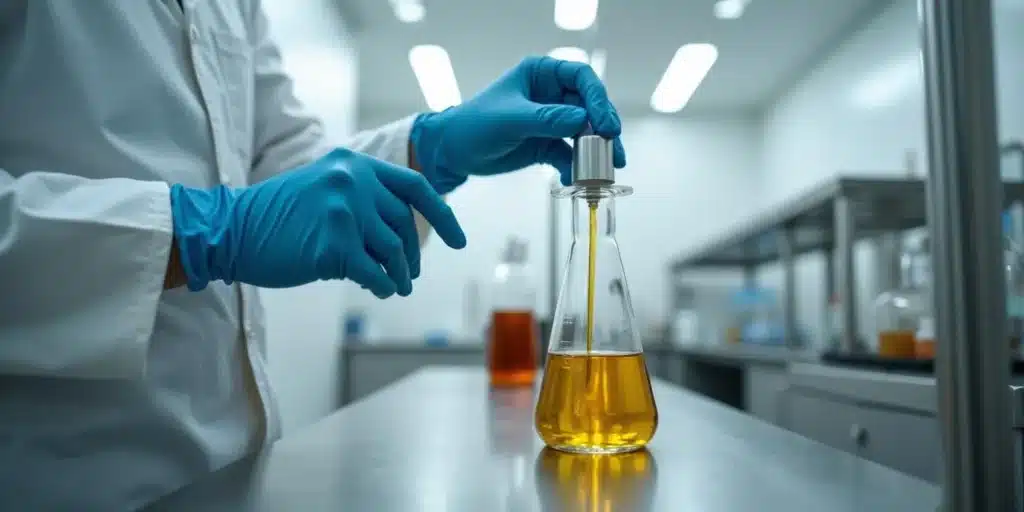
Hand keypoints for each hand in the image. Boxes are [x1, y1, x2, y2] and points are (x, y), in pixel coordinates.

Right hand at [169, 148, 465, 297]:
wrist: (231, 229)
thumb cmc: (278, 217)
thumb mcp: (325, 189)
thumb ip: (365, 199)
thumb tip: (404, 234)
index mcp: (354, 164)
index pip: (415, 188)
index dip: (442, 216)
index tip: (457, 240)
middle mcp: (353, 181)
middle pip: (405, 225)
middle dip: (412, 255)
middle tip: (409, 276)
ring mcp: (344, 211)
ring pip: (393, 251)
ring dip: (399, 275)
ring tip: (395, 287)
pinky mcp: (334, 245)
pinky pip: (375, 273)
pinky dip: (382, 286)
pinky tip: (377, 290)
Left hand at [410, 56, 626, 192]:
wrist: (453, 152)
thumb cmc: (473, 124)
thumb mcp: (510, 119)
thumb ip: (546, 119)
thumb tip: (583, 120)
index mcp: (541, 74)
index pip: (580, 78)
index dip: (597, 98)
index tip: (604, 123)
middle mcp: (551, 94)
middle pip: (590, 106)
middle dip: (603, 128)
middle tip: (612, 148)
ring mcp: (552, 120)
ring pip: (585, 132)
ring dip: (597, 150)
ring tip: (607, 169)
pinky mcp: (547, 144)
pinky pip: (570, 154)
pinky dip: (577, 166)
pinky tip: (578, 179)